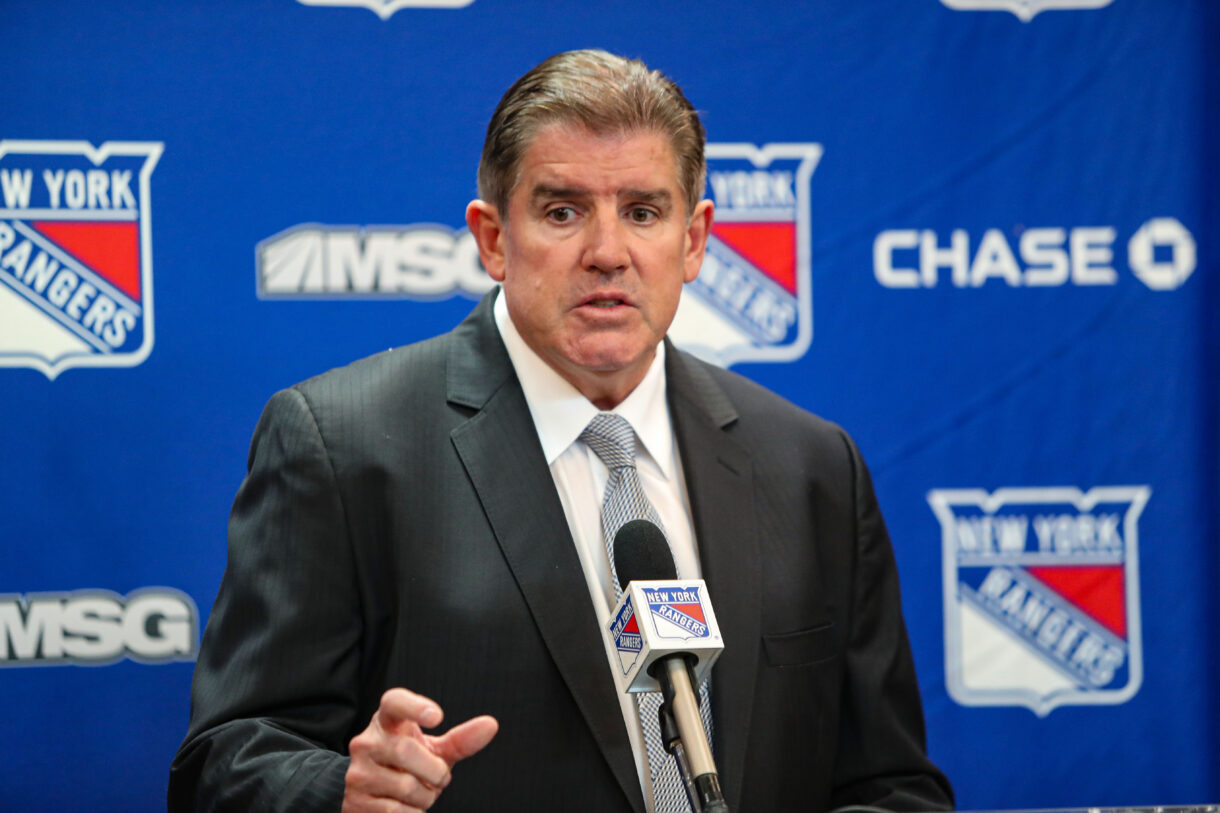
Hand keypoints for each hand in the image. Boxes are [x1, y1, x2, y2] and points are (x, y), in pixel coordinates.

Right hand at [342, 688, 498, 811]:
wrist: (368, 794)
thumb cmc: (408, 765)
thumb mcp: (433, 750)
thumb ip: (460, 740)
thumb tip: (491, 725)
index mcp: (387, 721)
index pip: (394, 702)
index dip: (414, 707)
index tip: (438, 716)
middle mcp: (367, 742)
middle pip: (406, 751)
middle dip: (435, 771)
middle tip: (438, 778)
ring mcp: (358, 772)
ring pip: (406, 786)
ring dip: (425, 797)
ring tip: (421, 793)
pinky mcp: (356, 802)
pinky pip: (396, 812)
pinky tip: (408, 806)